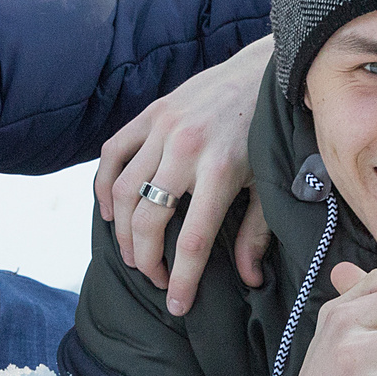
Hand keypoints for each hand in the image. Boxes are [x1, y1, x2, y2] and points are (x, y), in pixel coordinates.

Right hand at [95, 35, 273, 313]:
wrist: (263, 70)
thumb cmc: (270, 132)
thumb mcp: (271, 182)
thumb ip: (257, 232)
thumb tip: (248, 280)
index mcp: (222, 170)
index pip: (193, 241)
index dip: (181, 279)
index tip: (175, 305)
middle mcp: (186, 149)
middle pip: (149, 221)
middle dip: (146, 260)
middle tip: (154, 278)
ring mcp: (163, 128)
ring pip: (124, 191)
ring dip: (123, 231)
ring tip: (134, 254)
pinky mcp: (150, 113)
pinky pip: (112, 154)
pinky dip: (105, 186)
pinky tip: (113, 212)